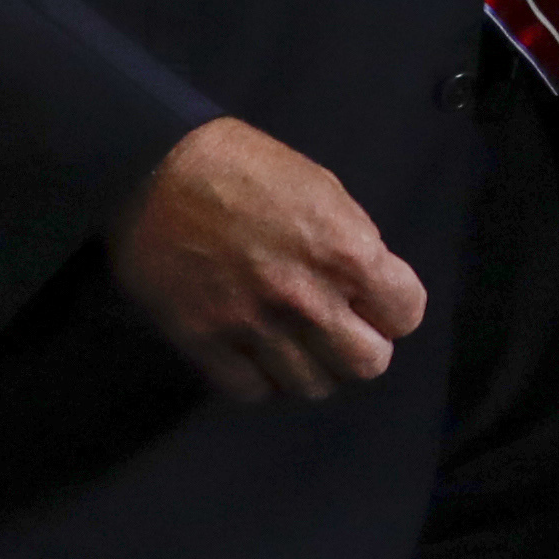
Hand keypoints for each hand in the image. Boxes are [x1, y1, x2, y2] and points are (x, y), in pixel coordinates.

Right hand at [108, 119, 424, 402]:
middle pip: (367, 364)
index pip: (406, 314)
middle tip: (338, 329)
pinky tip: (255, 356)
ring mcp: (255, 325)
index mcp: (348, 253)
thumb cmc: (245, 167)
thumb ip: (352, 242)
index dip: (392, 310)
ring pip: (311, 386)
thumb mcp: (323, 190)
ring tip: (296, 346)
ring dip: (311, 368)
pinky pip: (250, 390)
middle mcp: (309, 299)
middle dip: (360, 347)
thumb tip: (367, 283)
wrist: (153, 168)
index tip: (373, 303)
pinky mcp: (203, 341)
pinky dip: (259, 380)